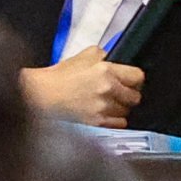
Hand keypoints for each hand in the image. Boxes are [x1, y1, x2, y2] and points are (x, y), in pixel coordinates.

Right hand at [24, 52, 142, 127]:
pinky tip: (103, 114)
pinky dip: (113, 121)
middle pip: (135, 97)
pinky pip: (119, 124)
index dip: (135, 79)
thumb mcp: (84, 56)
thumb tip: (117, 61)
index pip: (138, 77)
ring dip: (120, 109)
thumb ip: (105, 56)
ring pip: (127, 112)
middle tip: (119, 93)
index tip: (131, 81)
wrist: (41, 95)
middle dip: (129, 95)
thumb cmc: (59, 77)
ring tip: (107, 104)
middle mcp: (107, 90)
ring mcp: (103, 108)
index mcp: (106, 70)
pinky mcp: (97, 124)